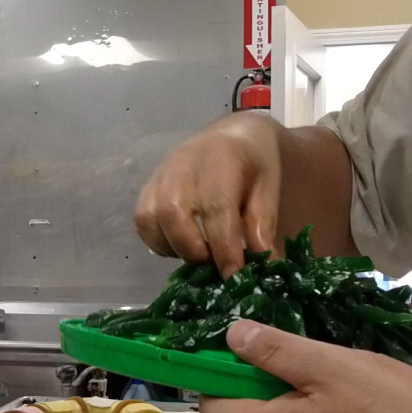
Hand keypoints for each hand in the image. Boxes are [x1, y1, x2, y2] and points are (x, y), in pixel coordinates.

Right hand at [135, 112, 282, 275]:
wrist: (232, 136)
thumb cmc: (254, 164)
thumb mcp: (269, 188)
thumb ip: (263, 225)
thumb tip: (263, 265)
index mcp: (220, 158)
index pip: (216, 208)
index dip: (224, 247)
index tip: (234, 276)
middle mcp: (183, 164)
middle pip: (172, 213)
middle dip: (193, 250)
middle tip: (216, 265)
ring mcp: (160, 174)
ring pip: (150, 220)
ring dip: (174, 248)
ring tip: (201, 254)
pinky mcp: (147, 187)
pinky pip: (142, 222)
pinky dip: (159, 242)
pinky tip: (183, 245)